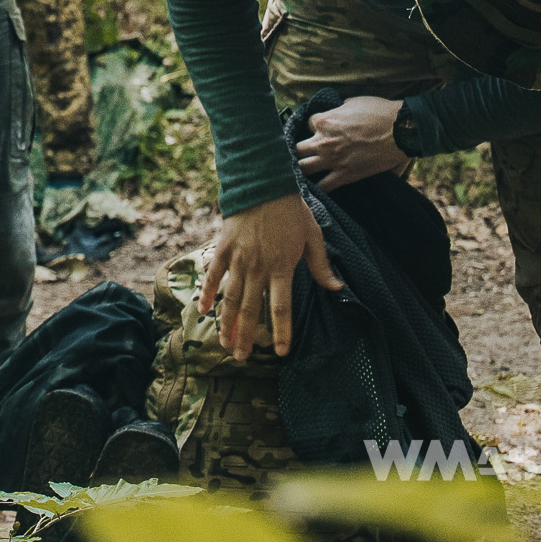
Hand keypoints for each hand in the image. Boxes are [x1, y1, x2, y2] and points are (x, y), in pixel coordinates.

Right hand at [199, 193, 343, 360]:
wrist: (262, 183)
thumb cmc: (291, 210)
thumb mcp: (313, 235)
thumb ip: (321, 265)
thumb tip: (337, 289)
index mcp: (282, 267)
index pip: (281, 308)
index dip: (280, 332)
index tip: (279, 352)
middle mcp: (258, 267)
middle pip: (250, 309)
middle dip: (245, 336)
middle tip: (240, 359)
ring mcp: (238, 259)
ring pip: (229, 298)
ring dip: (226, 323)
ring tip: (224, 344)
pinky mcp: (223, 248)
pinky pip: (213, 275)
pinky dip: (207, 293)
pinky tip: (203, 310)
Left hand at [293, 95, 409, 190]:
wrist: (401, 131)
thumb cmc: (379, 112)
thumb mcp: (353, 102)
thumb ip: (338, 110)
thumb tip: (335, 112)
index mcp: (324, 121)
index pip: (307, 124)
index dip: (314, 126)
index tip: (321, 129)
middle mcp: (323, 142)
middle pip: (297, 148)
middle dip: (299, 148)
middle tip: (306, 151)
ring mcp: (333, 160)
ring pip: (303, 168)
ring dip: (302, 168)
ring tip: (305, 169)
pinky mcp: (345, 175)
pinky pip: (324, 187)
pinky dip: (318, 188)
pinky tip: (318, 187)